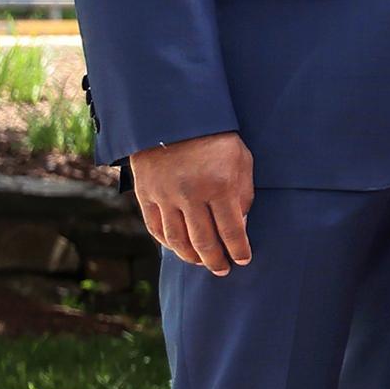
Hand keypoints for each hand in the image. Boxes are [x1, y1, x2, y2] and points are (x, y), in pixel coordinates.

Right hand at [128, 130, 254, 277]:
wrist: (172, 118)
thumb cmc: (216, 139)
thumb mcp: (241, 160)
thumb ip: (243, 194)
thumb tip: (241, 226)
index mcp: (219, 185)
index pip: (232, 229)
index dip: (238, 249)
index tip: (243, 261)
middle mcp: (190, 195)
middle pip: (204, 240)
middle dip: (216, 260)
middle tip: (223, 270)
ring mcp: (165, 196)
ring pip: (178, 239)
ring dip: (191, 256)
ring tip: (202, 263)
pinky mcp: (146, 195)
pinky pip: (156, 227)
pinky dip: (168, 243)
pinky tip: (178, 249)